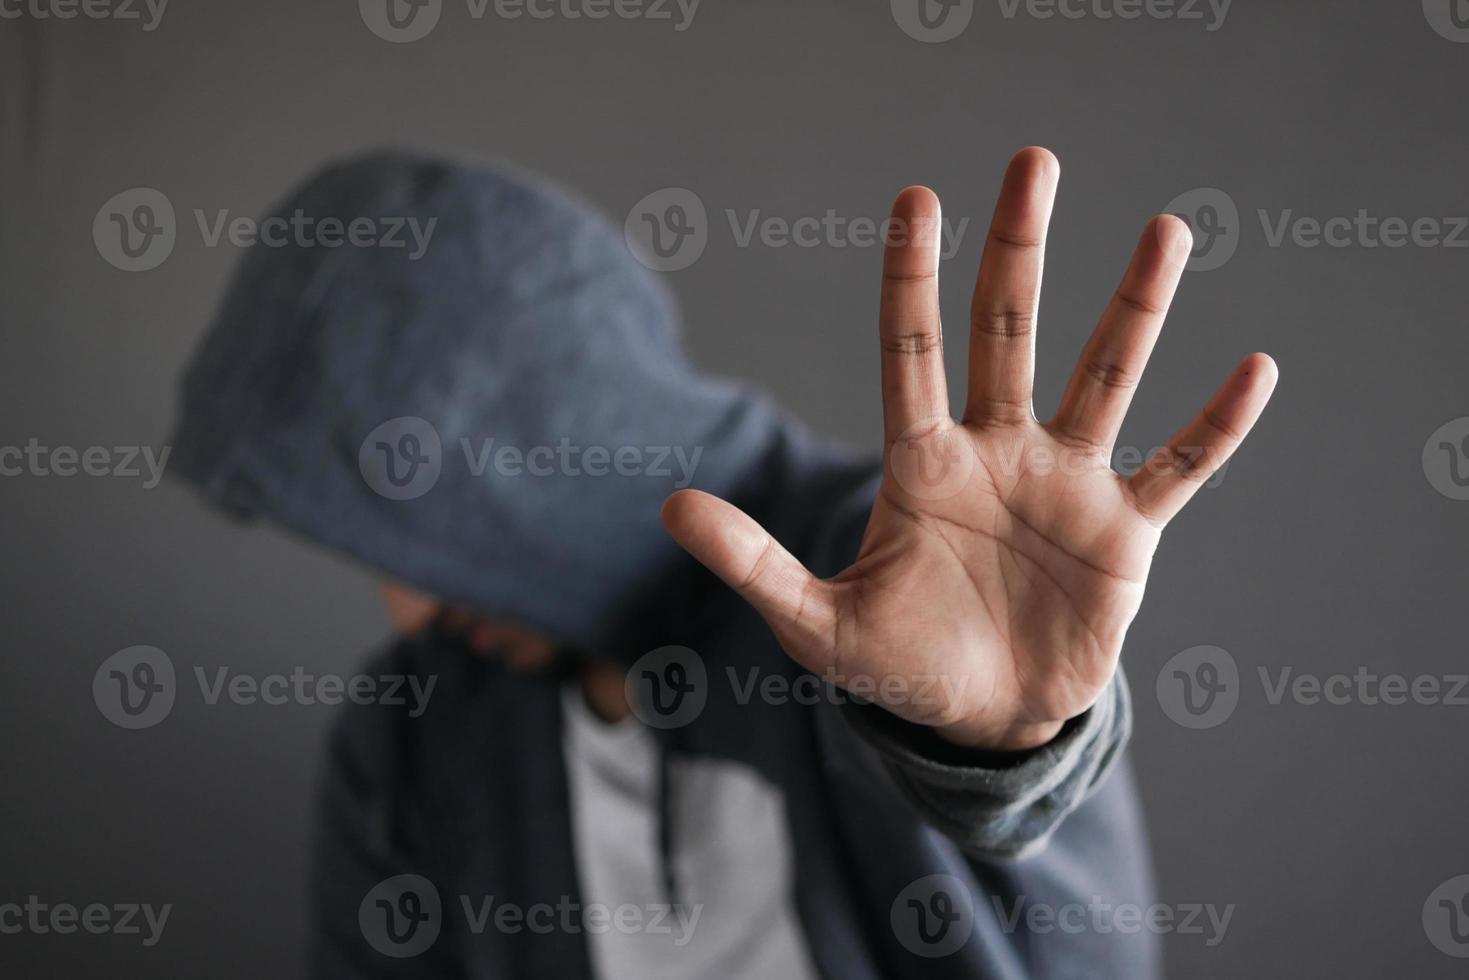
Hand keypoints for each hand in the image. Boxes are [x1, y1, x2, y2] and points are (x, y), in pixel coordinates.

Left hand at [662, 148, 1276, 750]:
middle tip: (1033, 161)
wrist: (982, 718)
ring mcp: (1065, 484)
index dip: (911, 279)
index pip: (913, 352)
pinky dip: (1215, 426)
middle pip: (1008, 334)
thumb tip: (671, 504)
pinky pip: (1178, 466)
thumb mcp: (818, 621)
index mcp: (922, 465)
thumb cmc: (898, 662)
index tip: (917, 198)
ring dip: (1135, 307)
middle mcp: (997, 451)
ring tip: (1167, 227)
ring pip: (1106, 376)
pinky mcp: (1124, 531)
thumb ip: (753, 563)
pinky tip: (1255, 368)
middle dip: (1019, 251)